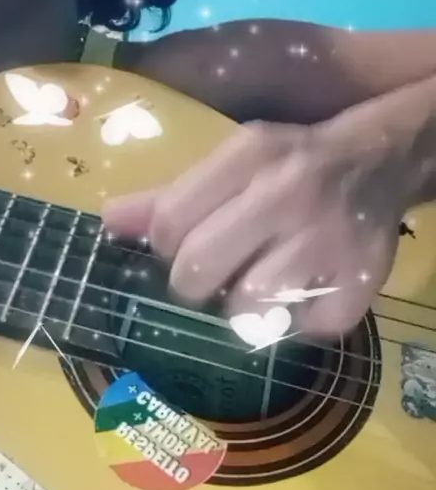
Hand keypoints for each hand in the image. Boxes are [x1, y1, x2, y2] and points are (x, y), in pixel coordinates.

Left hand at [102, 107, 407, 337]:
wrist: (380, 163)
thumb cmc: (291, 166)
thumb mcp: (234, 163)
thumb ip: (171, 196)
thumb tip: (109, 223)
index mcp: (250, 157)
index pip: (169, 224)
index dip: (164, 251)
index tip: (180, 253)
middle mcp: (288, 195)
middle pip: (199, 268)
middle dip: (193, 286)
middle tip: (210, 281)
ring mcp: (327, 243)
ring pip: (247, 308)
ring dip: (241, 310)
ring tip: (255, 291)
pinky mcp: (357, 286)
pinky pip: (300, 331)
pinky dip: (292, 326)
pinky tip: (298, 299)